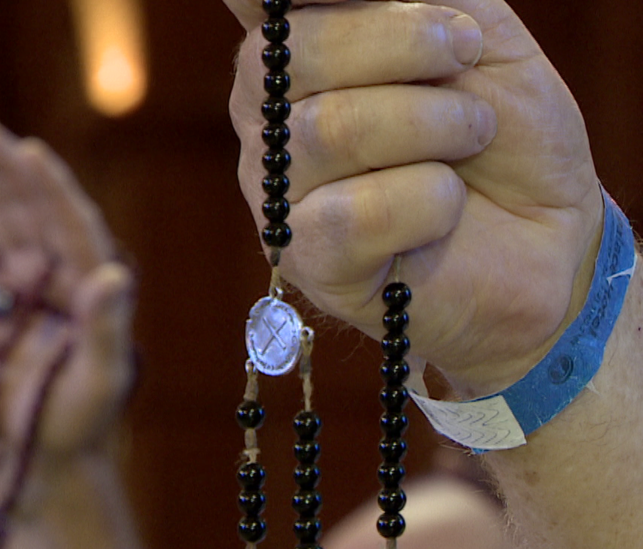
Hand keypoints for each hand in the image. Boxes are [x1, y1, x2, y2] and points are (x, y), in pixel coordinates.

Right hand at [0, 119, 135, 514]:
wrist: (43, 456)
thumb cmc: (80, 422)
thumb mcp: (100, 377)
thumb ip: (104, 327)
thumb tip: (113, 277)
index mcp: (91, 284)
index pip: (72, 223)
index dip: (51, 188)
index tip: (27, 153)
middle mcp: (58, 273)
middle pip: (28, 209)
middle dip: (0, 170)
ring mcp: (20, 282)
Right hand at [227, 0, 603, 396]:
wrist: (547, 234)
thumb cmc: (500, 129)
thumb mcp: (474, 29)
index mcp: (293, 58)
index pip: (262, 4)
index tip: (413, 10)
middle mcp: (270, 123)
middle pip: (295, 54)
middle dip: (403, 41)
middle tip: (464, 55)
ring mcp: (280, 195)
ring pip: (331, 131)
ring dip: (435, 123)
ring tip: (472, 134)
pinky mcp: (312, 262)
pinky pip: (361, 213)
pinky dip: (432, 201)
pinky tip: (445, 209)